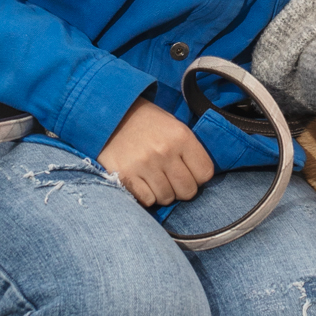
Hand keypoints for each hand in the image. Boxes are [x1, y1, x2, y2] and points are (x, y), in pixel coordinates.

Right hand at [100, 98, 215, 207]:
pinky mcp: (125, 176)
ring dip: (163, 192)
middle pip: (188, 190)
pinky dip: (147, 195)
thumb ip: (189, 149)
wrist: (110, 114)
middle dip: (182, 188)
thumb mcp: (174, 125)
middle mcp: (165, 152)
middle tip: (172, 178)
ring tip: (155, 178)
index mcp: (181, 136)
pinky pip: (147, 200)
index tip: (189, 172)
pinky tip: (142, 182)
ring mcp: (144, 165)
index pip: (205, 173)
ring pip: (167, 198)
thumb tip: (200, 178)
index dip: (199, 176)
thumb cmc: (147, 121)